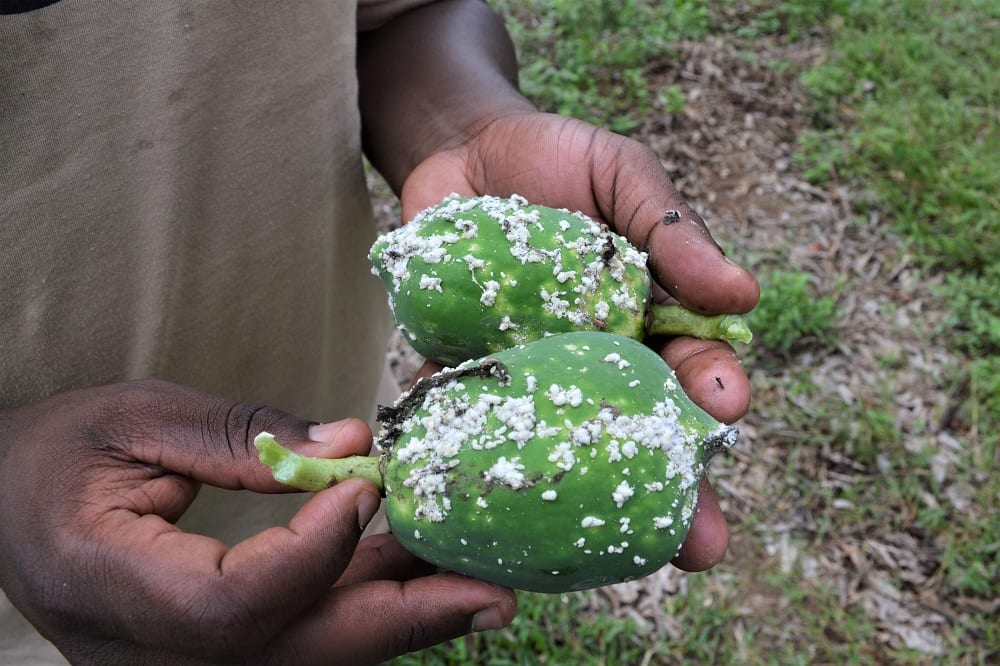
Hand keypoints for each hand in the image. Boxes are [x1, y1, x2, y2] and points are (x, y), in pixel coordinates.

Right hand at [0, 380, 515, 664]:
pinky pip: (297, 643)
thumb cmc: (58, 452)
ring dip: (398, 617)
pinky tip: (419, 576)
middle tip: (491, 591)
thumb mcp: (136, 416)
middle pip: (292, 655)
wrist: (4, 503)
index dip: (311, 554)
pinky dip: (361, 607)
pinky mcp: (205, 657)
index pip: (231, 605)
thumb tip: (352, 444)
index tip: (367, 487)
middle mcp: (146, 656)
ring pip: (307, 657)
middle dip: (402, 620)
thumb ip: (243, 435)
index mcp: (108, 587)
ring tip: (478, 584)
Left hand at [401, 111, 759, 570]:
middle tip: (701, 546)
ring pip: (562, 444)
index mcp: (648, 319)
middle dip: (672, 489)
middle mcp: (594, 360)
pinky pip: (473, 415)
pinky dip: (476, 450)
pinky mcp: (467, 368)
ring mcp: (531, 370)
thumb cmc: (559, 161)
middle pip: (638, 432)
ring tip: (601, 555)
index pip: (692, 368)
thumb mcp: (623, 177)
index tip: (729, 408)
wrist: (465, 150)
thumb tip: (742, 295)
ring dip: (581, 499)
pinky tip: (486, 497)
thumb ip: (672, 228)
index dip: (714, 393)